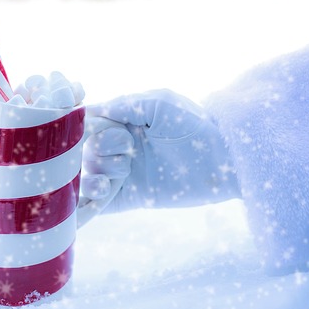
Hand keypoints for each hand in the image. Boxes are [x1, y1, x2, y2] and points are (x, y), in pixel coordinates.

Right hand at [81, 89, 239, 212]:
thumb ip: (125, 104)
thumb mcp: (160, 103)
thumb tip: (88, 111)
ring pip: (88, 176)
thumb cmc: (194, 124)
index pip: (89, 125)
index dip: (93, 128)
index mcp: (122, 122)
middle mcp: (117, 148)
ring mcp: (122, 174)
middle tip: (130, 148)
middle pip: (86, 151)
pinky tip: (94, 197)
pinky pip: (97, 205)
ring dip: (96, 175)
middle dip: (102, 148)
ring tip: (121, 173)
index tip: (116, 130)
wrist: (223, 158)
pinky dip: (86, 205)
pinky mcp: (129, 198)